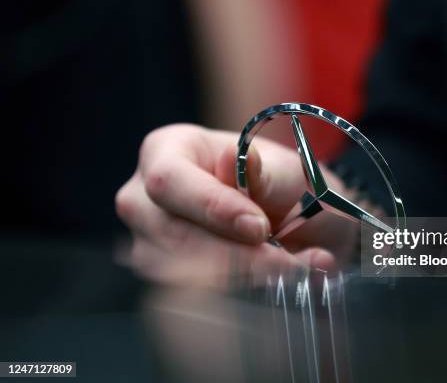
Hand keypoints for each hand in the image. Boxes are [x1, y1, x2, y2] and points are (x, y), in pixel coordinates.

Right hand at [115, 124, 356, 285]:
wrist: (292, 221)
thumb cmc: (280, 185)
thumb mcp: (283, 171)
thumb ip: (263, 171)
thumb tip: (240, 159)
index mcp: (165, 150)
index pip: (169, 180)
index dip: (212, 207)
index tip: (259, 227)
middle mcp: (144, 197)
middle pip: (173, 234)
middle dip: (237, 254)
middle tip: (290, 262)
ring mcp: (147, 243)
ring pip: (182, 274)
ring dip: (247, 278)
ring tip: (299, 267)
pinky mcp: (162, 280)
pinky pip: (194, 299)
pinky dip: (245, 293)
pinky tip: (284, 282)